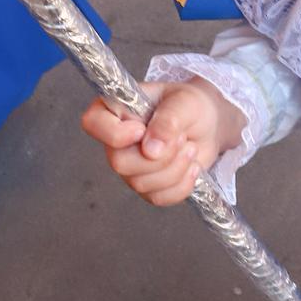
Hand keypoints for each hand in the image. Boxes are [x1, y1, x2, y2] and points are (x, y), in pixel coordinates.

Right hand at [80, 78, 242, 206]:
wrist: (207, 124)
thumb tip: (151, 150)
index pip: (93, 123)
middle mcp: (116, 141)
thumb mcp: (184, 103)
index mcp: (115, 109)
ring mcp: (130, 166)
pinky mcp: (147, 186)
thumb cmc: (189, 105)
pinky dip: (182, 185)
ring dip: (175, 168)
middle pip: (120, 163)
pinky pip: (157, 198)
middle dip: (160, 156)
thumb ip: (167, 121)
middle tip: (181, 138)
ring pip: (141, 184)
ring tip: (189, 147)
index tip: (142, 130)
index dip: (116, 134)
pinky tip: (192, 166)